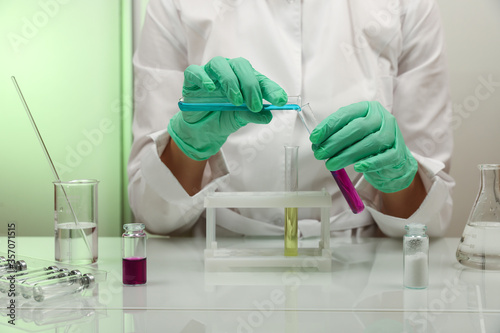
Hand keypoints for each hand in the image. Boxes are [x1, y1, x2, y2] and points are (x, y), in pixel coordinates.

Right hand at [168, 56, 286, 160]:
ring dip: (230, 81)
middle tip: (255, 105)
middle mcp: (229, 71)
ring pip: (220, 65)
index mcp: (244, 78)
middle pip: (241, 66)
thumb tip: (268, 116)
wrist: (203, 128)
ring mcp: (210, 73)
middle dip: (250, 85)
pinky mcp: (192, 79)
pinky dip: (204, 78)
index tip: (281, 101)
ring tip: (236, 101)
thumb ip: (252, 114)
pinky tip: (210, 89)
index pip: (260, 79)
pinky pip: (196, 72)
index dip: (271, 88)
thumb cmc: (224, 116)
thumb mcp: (240, 117)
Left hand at [310, 101, 417, 192]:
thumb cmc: (366, 144)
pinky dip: (370, 163)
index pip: (346, 114)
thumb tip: (317, 143)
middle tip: (320, 154)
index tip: (314, 138)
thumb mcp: (351, 134)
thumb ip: (336, 135)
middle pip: (358, 128)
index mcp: (368, 109)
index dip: (329, 126)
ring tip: (331, 164)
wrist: (392, 160)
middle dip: (335, 142)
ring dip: (348, 155)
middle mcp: (382, 118)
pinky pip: (385, 157)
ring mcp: (393, 134)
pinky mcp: (399, 152)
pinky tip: (357, 167)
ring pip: (371, 143)